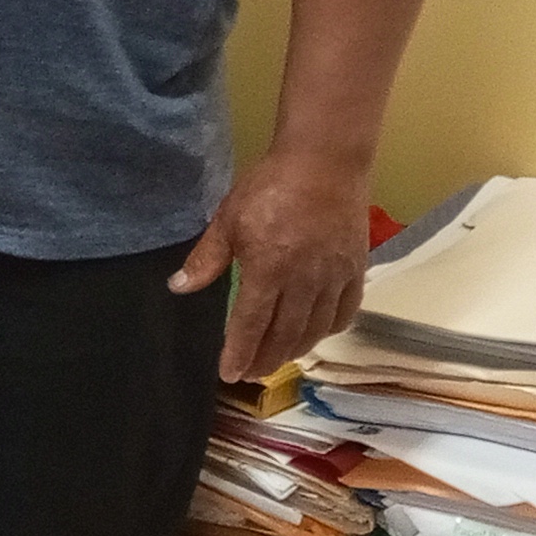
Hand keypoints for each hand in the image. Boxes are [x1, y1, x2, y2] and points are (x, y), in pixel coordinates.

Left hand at [171, 149, 373, 382]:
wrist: (324, 162)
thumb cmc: (270, 186)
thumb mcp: (229, 219)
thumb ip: (207, 259)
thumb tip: (179, 287)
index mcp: (269, 268)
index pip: (252, 324)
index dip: (240, 352)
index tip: (229, 374)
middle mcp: (304, 280)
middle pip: (285, 334)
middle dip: (266, 359)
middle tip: (252, 374)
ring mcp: (334, 277)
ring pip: (315, 329)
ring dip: (295, 350)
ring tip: (278, 359)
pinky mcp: (356, 269)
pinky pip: (345, 311)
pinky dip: (328, 329)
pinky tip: (314, 333)